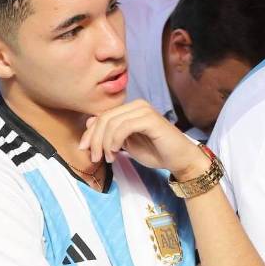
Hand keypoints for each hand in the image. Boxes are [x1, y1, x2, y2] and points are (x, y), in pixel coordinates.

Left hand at [79, 100, 206, 178]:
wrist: (180, 160)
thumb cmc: (156, 152)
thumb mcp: (126, 144)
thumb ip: (110, 133)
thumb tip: (89, 122)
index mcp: (131, 109)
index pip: (103, 116)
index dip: (90, 133)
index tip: (84, 149)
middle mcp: (137, 105)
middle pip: (105, 118)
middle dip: (94, 139)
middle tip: (95, 158)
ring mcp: (144, 111)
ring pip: (112, 123)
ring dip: (104, 143)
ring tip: (108, 158)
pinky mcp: (150, 119)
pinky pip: (124, 127)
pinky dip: (115, 140)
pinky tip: (115, 152)